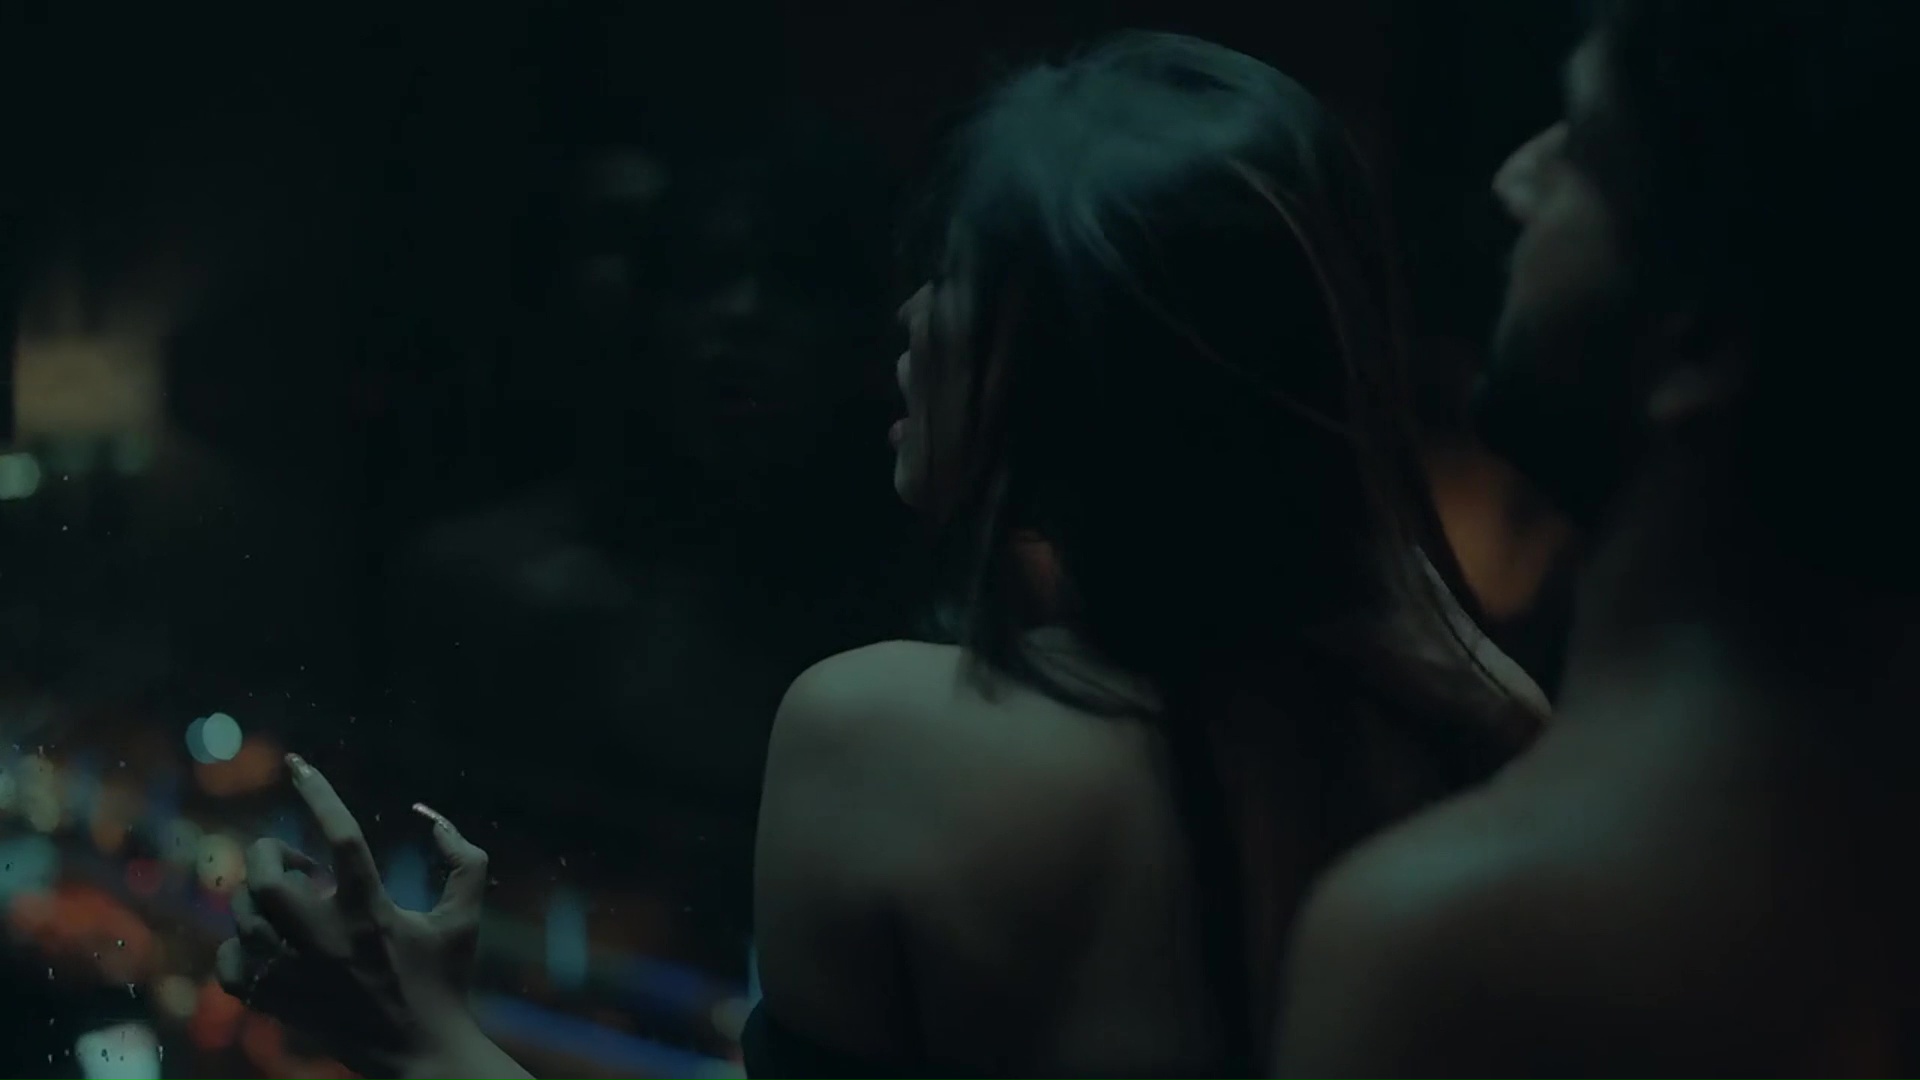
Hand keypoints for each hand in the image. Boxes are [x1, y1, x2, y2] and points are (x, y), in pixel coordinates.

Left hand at [217, 754, 490, 1079]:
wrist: (420, 1056)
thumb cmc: (446, 981)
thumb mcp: (465, 917)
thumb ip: (463, 858)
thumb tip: (430, 814)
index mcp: (374, 914)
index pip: (341, 837)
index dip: (317, 793)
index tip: (296, 763)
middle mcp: (328, 942)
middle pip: (265, 879)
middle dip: (270, 855)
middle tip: (297, 866)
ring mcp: (297, 976)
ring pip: (244, 918)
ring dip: (260, 899)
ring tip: (289, 906)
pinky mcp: (277, 1004)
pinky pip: (229, 965)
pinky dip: (240, 948)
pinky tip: (269, 945)